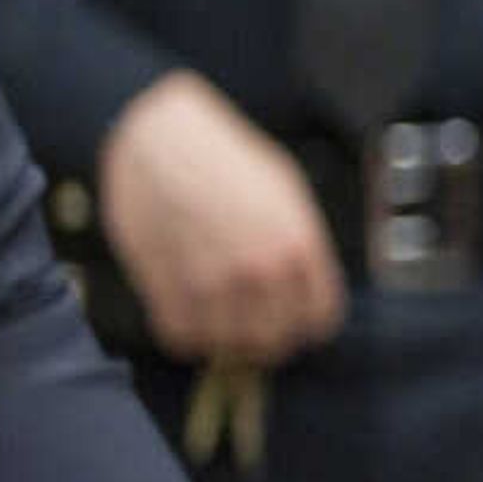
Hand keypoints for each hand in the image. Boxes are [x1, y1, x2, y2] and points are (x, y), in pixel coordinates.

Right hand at [96, 73, 346, 364]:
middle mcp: (260, 268)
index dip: (308, 327)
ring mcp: (209, 280)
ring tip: (218, 322)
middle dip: (267, 341)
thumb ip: (300, 245)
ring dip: (223, 340)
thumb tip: (304, 287)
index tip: (295, 325)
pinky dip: (184, 335)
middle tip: (253, 329)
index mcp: (299, 244)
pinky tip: (186, 318)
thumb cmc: (226, 156)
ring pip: (226, 345)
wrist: (162, 135)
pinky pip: (179, 335)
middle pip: (274, 341)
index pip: (321, 319)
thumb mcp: (287, 193)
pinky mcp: (163, 282)